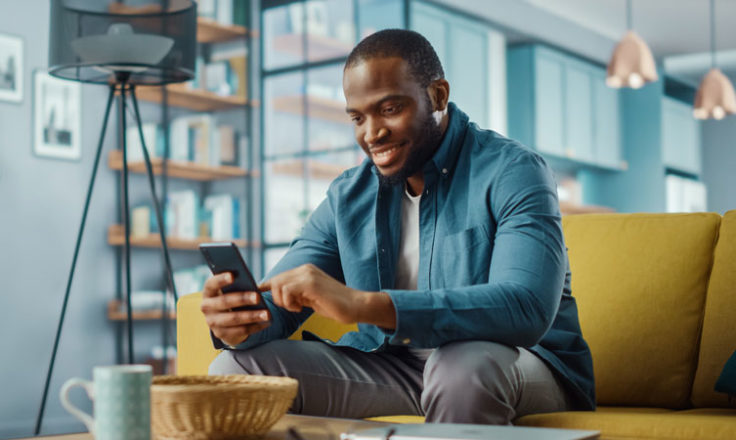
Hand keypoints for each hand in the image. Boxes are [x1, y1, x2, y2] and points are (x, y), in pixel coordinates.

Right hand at [200, 273, 270, 346]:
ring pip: (234, 318)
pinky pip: (240, 330)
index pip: (211, 284)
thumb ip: (237, 285)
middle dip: (242, 299)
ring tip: (267, 314)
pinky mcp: (221, 334)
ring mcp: (212, 322)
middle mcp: (206, 307)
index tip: (233, 276)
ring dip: (252, 316)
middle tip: (258, 297)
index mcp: (208, 292)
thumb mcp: (231, 290)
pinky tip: (266, 322)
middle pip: (224, 302)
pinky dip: (255, 326)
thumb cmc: (232, 297)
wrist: (224, 321)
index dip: (220, 279)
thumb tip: (253, 286)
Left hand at [260, 264, 395, 327]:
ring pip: (278, 284)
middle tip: (292, 307)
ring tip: (298, 308)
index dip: (267, 287)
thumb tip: (277, 296)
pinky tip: (301, 308)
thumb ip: (296, 294)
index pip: (279, 277)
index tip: (263, 298)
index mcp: (305, 270)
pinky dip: (289, 302)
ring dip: (283, 301)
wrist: (355, 305)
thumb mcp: (310, 298)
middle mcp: (305, 269)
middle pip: (275, 280)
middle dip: (277, 298)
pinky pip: (287, 290)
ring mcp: (308, 274)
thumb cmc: (334, 305)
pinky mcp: (311, 283)